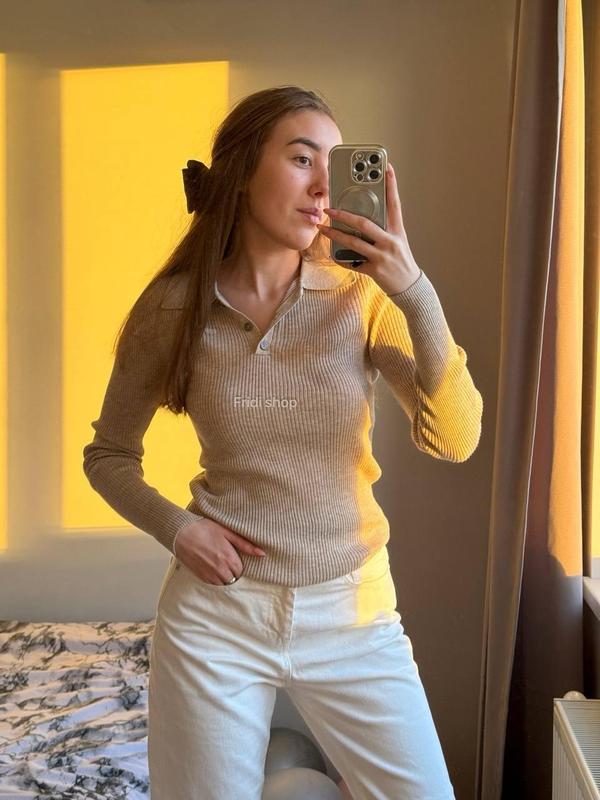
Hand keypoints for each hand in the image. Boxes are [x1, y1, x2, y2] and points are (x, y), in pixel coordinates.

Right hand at [174, 518, 266, 584]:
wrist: (182, 532)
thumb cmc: (205, 529)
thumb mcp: (227, 532)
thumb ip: (245, 545)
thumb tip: (262, 554)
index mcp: (229, 558)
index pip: (241, 570)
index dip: (238, 563)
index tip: (233, 556)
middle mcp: (220, 569)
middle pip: (233, 578)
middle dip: (232, 570)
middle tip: (225, 558)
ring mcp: (210, 574)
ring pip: (224, 582)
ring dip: (224, 576)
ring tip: (218, 562)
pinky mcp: (201, 577)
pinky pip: (213, 584)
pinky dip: (215, 578)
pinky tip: (211, 566)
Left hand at [316, 162, 421, 294]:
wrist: (409, 287)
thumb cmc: (400, 262)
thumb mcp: (397, 242)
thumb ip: (383, 230)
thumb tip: (362, 219)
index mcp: (398, 231)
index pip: (395, 204)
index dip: (391, 185)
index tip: (386, 168)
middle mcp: (390, 241)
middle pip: (364, 223)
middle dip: (344, 215)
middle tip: (329, 208)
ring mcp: (382, 256)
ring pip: (354, 242)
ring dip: (335, 234)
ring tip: (323, 228)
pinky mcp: (374, 270)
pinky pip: (352, 262)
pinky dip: (341, 257)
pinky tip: (333, 253)